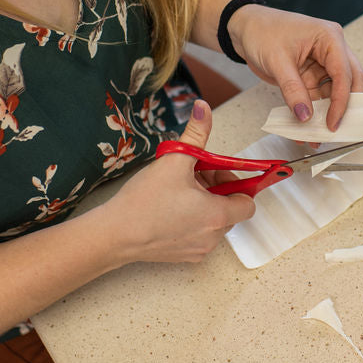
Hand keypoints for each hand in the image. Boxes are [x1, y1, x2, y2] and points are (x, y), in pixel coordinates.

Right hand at [103, 101, 254, 262]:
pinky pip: (198, 233)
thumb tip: (204, 107)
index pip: (247, 203)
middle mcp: (212, 237)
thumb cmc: (145, 201)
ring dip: (203, 202)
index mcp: (217, 215)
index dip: (235, 183)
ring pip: (212, 221)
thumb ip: (195, 133)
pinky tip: (169, 206)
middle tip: (193, 173)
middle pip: (229, 209)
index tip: (216, 171)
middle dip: (216, 188)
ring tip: (178, 188)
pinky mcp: (183, 255)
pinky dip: (191, 219)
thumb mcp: (174, 159)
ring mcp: (198, 249)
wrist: (115, 234)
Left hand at [228, 6, 362, 130]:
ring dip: (327, 113)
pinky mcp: (312, 75)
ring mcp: (322, 64)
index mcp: (330, 38)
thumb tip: (306, 115)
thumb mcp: (277, 61)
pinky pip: (318, 97)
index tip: (333, 122)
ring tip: (318, 135)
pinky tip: (306, 128)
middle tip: (336, 130)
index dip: (341, 100)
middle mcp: (331, 50)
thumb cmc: (262, 31)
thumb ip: (293, 90)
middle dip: (345, 107)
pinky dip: (314, 112)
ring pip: (335, 93)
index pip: (344, 73)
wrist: (244, 28)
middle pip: (350, 82)